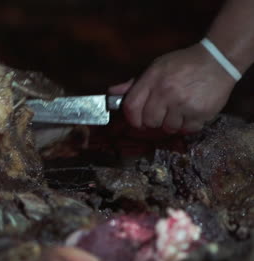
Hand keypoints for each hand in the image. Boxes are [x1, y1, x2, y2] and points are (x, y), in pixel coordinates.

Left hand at [108, 43, 236, 133]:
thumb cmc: (182, 64)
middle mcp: (166, 92)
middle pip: (149, 121)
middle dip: (153, 121)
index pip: (131, 107)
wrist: (218, 60)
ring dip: (172, 123)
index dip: (132, 118)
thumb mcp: (156, 67)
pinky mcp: (200, 112)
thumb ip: (133, 84)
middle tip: (162, 113)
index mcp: (152, 80)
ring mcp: (184, 104)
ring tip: (179, 110)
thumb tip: (111, 93)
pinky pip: (186, 130)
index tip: (137, 121)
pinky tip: (191, 113)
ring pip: (168, 128)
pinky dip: (187, 125)